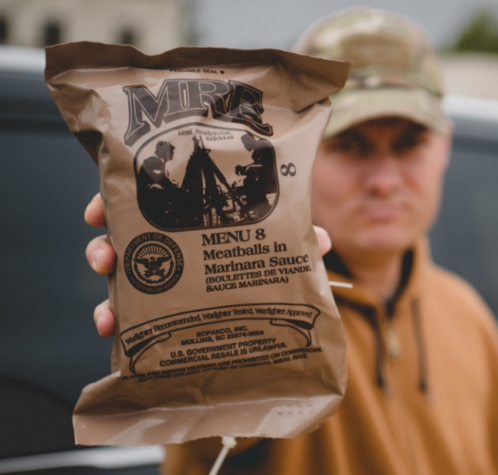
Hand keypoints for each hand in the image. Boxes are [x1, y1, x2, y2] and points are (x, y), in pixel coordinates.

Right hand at [83, 193, 332, 336]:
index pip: (148, 199)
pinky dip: (116, 322)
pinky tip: (114, 331)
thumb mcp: (283, 247)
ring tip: (108, 308)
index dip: (117, 200)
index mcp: (191, 219)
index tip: (100, 208)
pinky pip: (129, 314)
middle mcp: (172, 244)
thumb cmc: (269, 262)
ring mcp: (164, 277)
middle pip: (124, 238)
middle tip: (106, 256)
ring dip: (108, 295)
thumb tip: (321, 243)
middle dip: (105, 246)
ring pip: (121, 276)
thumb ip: (298, 241)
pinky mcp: (161, 309)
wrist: (272, 308)